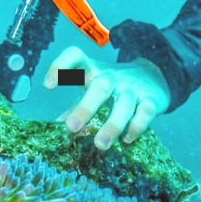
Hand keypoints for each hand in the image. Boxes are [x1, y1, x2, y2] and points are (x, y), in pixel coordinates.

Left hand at [44, 48, 169, 149]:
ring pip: (123, 103)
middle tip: (71, 127)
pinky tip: (126, 139)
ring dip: (112, 125)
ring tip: (100, 145)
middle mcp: (111, 77)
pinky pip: (145, 113)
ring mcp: (132, 88)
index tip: (47, 85)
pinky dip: (136, 127)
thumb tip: (53, 128)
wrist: (153, 76)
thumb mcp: (91, 91)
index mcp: (92, 70)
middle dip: (86, 107)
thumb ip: (73, 107)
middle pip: (100, 86)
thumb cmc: (112, 88)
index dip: (60, 65)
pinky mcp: (151, 100)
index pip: (76, 56)